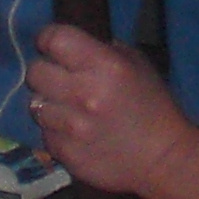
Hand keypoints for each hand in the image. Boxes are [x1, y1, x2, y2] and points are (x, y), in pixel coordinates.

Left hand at [23, 24, 188, 192]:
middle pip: (35, 71)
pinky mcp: (65, 153)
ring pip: (35, 105)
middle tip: (60, 79)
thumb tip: (72, 47)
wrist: (163, 158)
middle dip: (45, 71)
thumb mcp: (138, 65)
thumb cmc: (154, 106)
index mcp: (104, 65)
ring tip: (69, 109)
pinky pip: (45, 133)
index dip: (48, 39)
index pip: (54, 39)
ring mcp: (71, 127)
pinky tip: (75, 132)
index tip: (51, 45)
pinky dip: (56, 131)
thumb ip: (104, 50)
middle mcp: (82, 93)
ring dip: (49, 104)